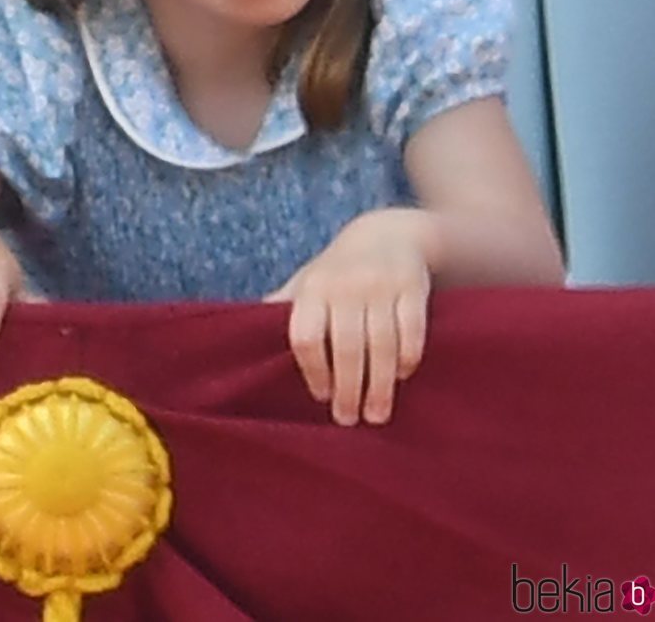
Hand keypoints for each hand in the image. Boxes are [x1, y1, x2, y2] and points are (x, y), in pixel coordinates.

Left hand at [264, 209, 431, 426]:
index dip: (313, 371)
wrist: (387, 234)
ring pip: (382, 344)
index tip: (321, 396)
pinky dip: (407, 359)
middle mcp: (346, 285)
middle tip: (348, 420)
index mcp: (314, 288)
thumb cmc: (338, 271)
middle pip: (346, 347)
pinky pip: (411, 332)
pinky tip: (401, 377)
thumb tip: (241, 337)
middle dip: (348, 389)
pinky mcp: (412, 287)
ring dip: (380, 386)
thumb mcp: (307, 281)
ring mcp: (381, 285)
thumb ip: (283, 308)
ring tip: (376, 414)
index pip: (307, 336)